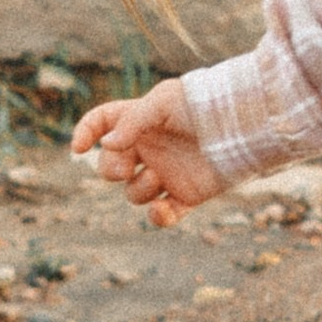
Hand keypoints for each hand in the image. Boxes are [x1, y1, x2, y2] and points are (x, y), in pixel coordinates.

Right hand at [70, 76, 223, 228]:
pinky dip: (159, 218)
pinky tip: (162, 211)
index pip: (102, 124)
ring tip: (160, 178)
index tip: (78, 148)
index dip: (85, 133)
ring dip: (140, 189)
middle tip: (126, 169)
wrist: (243, 125)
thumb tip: (106, 145)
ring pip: (133, 193)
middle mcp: (149, 149)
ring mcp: (165, 173)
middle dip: (110, 170)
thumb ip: (132, 122)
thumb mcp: (164, 102)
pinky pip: (162, 215)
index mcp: (139, 122)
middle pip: (110, 167)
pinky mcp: (185, 195)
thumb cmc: (203, 105)